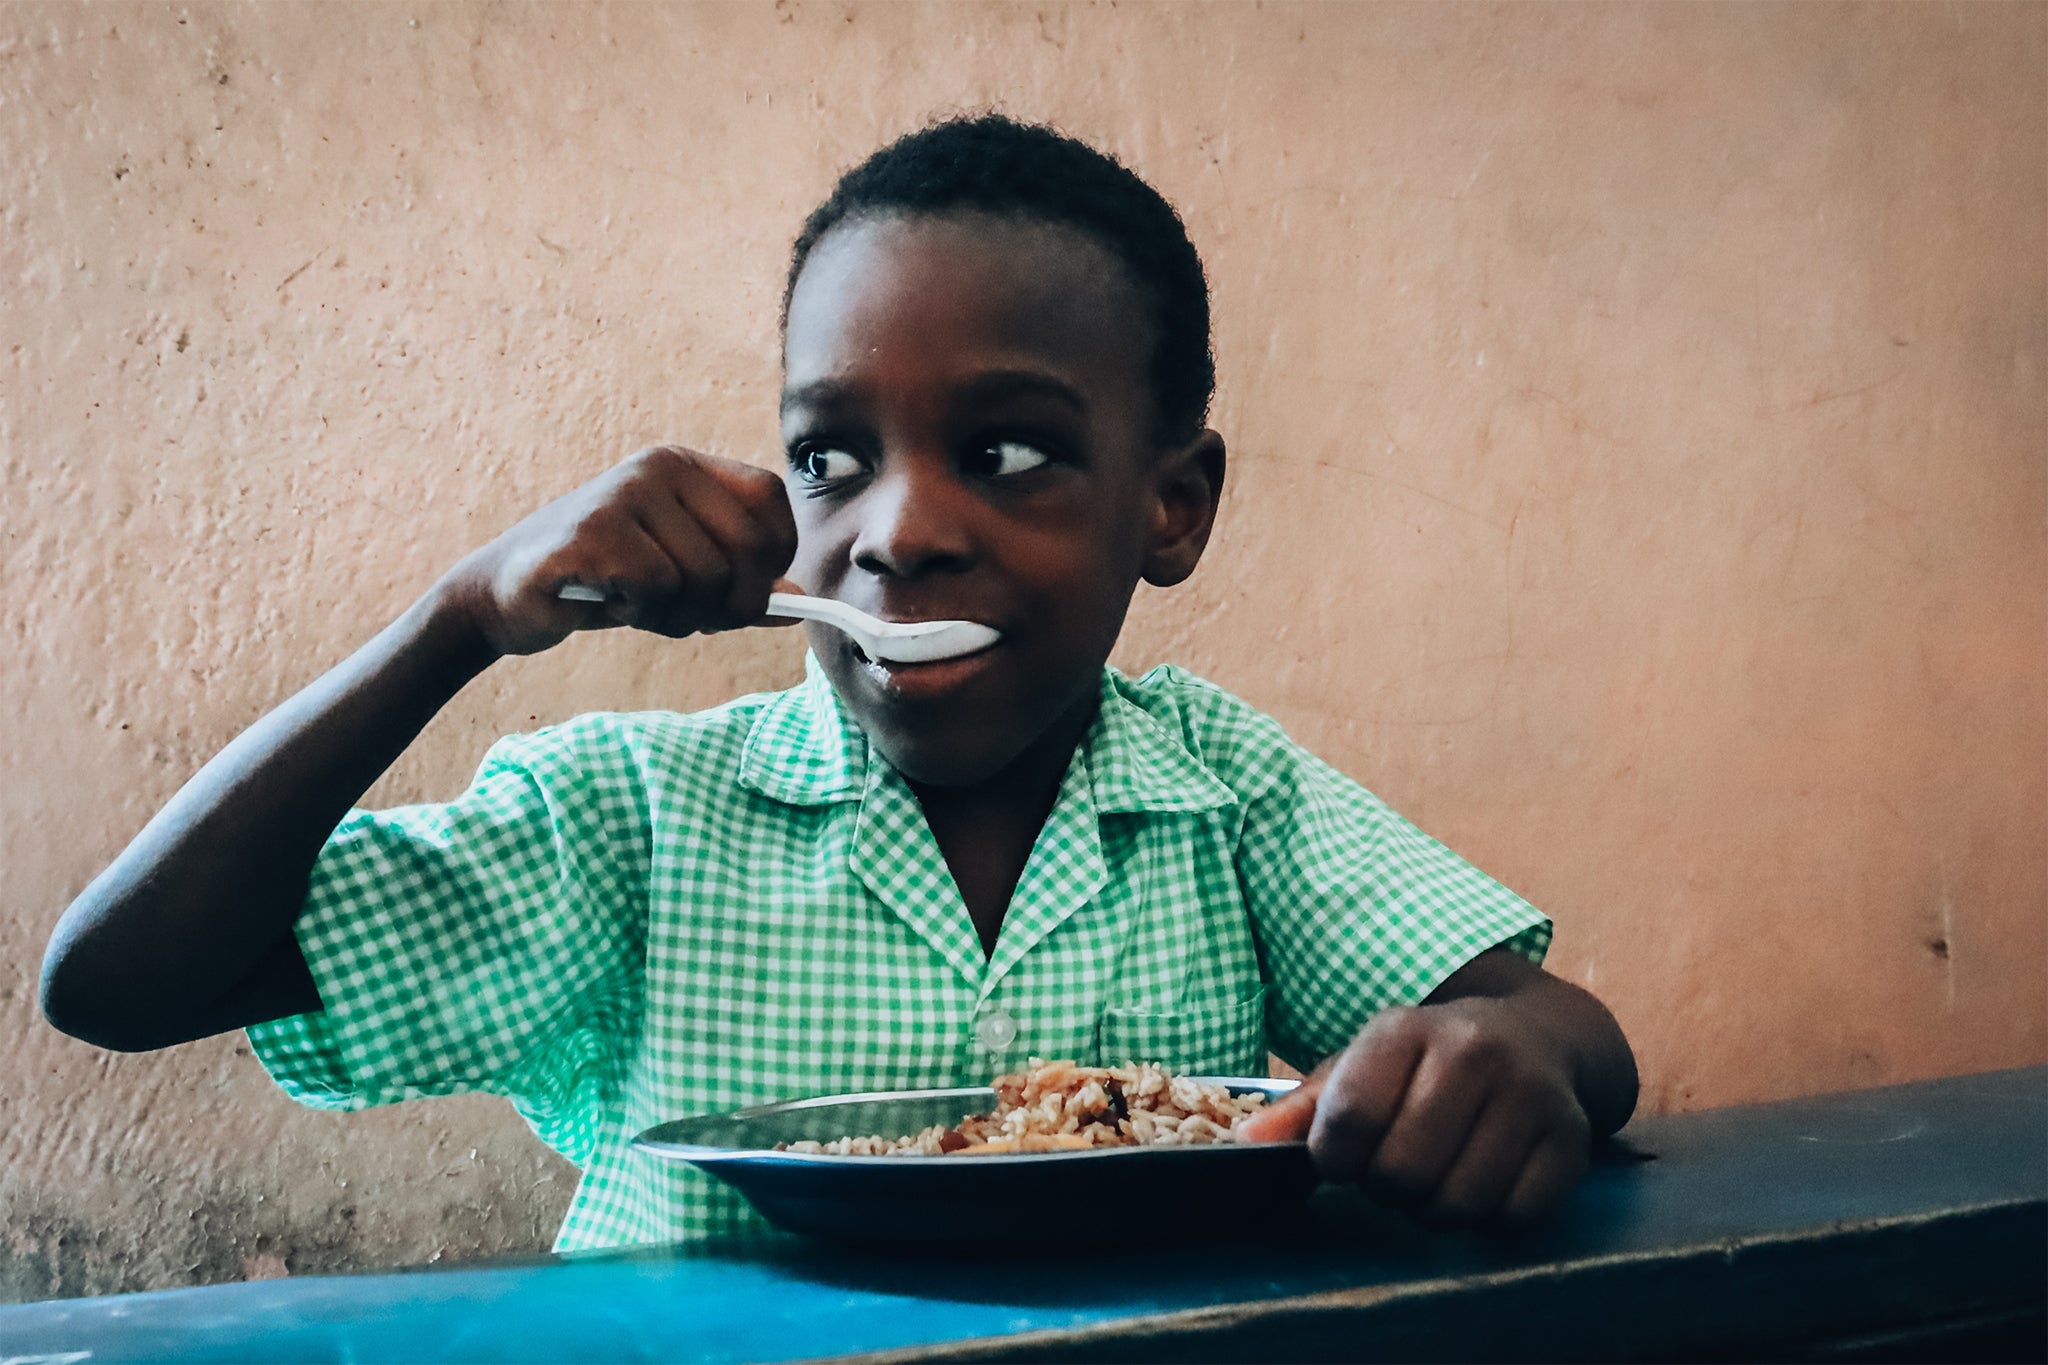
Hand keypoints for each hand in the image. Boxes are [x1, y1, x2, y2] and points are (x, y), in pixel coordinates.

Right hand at [437, 446, 799, 657]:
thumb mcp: (680, 580)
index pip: (770, 499)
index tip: (751, 593)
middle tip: (692, 620)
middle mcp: (657, 468)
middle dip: (733, 604)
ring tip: (638, 607)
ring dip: (679, 616)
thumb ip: (738, 585)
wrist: (508, 596)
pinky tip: (608, 603)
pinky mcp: (590, 533)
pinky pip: (656, 588)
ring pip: (704, 576)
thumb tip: (800, 600)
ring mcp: (621, 494)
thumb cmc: (604, 584)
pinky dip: (641, 614)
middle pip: (748, 547)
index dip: (777, 555)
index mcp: (686, 467)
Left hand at [1239, 997, 1592, 1226]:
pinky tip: (1482, 1184)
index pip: (1350, 1117)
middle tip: (1395, 1171)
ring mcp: (1528, 1093)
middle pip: (1402, 1170)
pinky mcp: (1571, 1137)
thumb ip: (1305, 1108)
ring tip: (1437, 1177)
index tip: (1342, 1158)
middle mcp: (1471, 1052)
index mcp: (1405, 1029)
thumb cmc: (1428, 1064)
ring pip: (1458, 1202)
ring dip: (1435, 1210)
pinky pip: (1515, 1216)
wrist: (1537, 1036)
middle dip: (1387, 1188)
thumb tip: (1245, 1141)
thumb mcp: (1363, 1066)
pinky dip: (1490, 1219)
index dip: (1334, 1158)